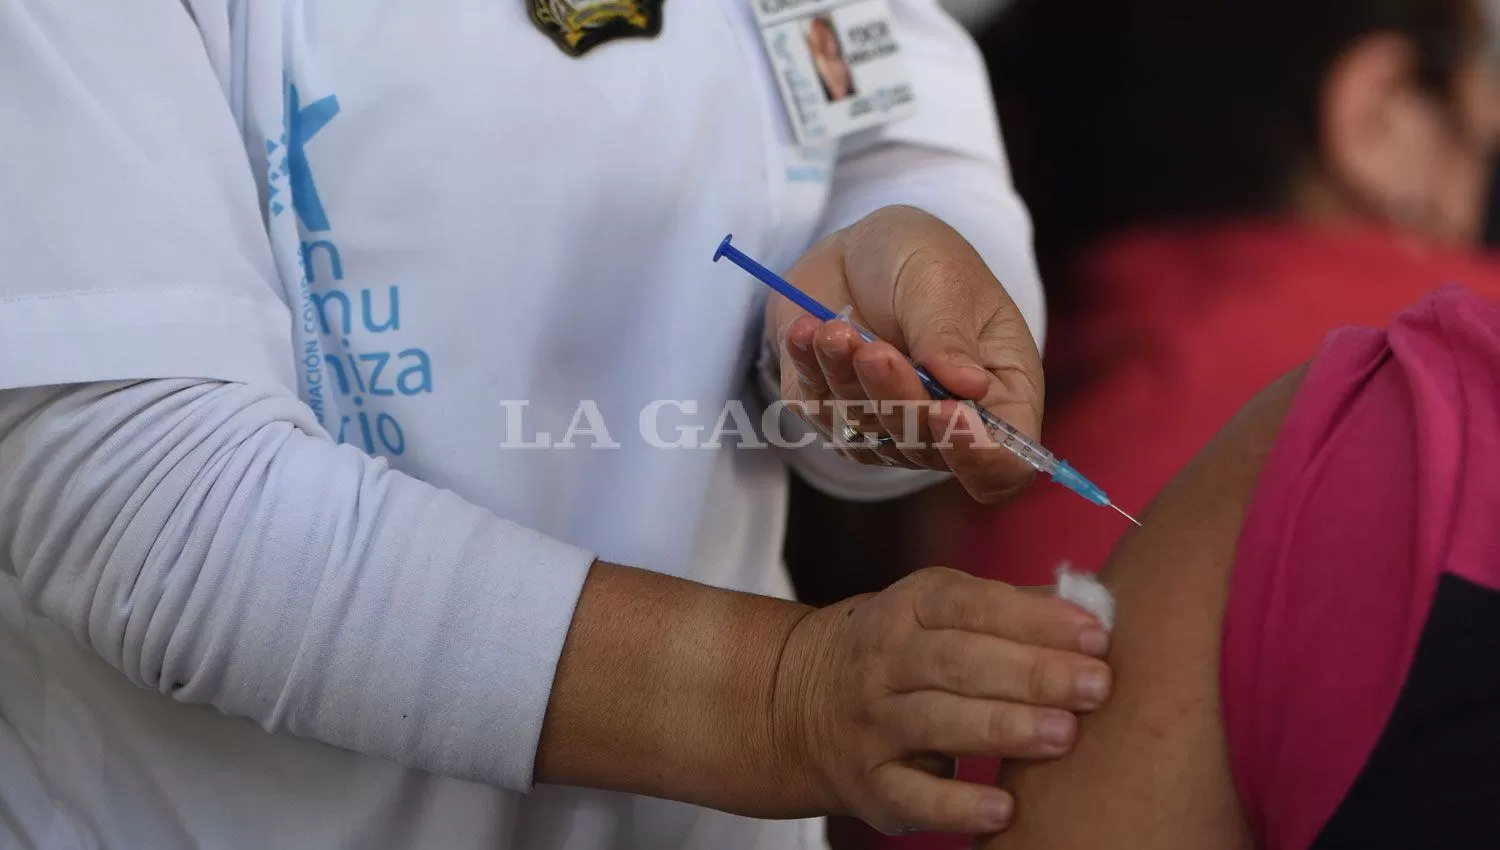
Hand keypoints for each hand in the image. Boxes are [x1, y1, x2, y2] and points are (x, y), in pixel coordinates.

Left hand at [767, 205, 1043, 502]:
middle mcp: (947, 426)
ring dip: (845, 379)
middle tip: (875, 350)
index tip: (947, 412)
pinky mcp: (832, 416)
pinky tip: (807, 331)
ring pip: (864, 434)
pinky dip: (810, 371)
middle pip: (924, 450)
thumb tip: (970, 387)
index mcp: (1003, 395)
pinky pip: (817, 412)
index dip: (979, 457)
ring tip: (834, 327)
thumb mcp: (943, 280)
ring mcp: (887, 428)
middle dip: (895, 399)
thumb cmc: (920, 259)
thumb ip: (948, 336)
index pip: (1006, 466)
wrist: (855, 249)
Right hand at [772, 567, 1112, 834]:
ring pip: (937, 723)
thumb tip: (1095, 607)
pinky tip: (1005, 808)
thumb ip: (1013, 607)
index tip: (1096, 635)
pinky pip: (913, 796)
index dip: (1034, 619)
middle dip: (1032, 673)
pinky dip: (958, 806)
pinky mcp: (870, 783)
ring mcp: (873, 724)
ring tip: (1064, 735)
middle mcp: (884, 662)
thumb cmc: (908, 650)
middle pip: (958, 663)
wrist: (802, 700)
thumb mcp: (941, 609)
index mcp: (909, 608)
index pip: (971, 605)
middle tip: (1096, 687)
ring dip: (1004, 729)